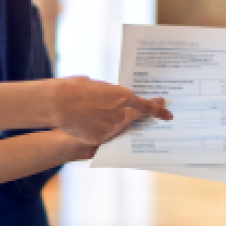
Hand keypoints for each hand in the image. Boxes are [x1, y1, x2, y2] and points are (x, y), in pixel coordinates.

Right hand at [47, 78, 172, 144]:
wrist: (57, 102)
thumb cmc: (74, 89)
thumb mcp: (96, 87)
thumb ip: (109, 94)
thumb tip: (112, 98)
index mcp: (123, 96)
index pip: (146, 106)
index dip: (157, 110)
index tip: (168, 115)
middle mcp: (121, 113)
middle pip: (126, 118)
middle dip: (118, 115)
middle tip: (104, 110)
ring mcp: (112, 128)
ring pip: (113, 128)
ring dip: (105, 123)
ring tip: (86, 114)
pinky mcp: (101, 138)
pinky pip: (102, 136)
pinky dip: (95, 131)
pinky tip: (83, 124)